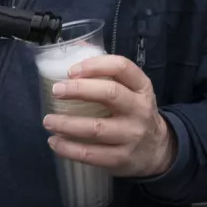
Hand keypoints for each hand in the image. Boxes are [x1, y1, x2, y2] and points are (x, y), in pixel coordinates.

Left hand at [44, 55, 176, 177]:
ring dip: (67, 124)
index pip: (121, 67)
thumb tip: (76, 47)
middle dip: (79, 90)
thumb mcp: (132, 89)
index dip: (95, 65)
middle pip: (110, 94)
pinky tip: (55, 142)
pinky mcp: (122, 159)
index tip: (71, 70)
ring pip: (96, 128)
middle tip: (56, 90)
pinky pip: (91, 154)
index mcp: (142, 87)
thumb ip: (107, 71)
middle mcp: (140, 109)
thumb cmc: (135, 112)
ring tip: (48, 120)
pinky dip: (69, 149)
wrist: (158, 149)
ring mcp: (131, 135)